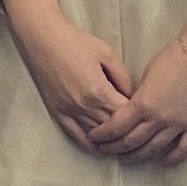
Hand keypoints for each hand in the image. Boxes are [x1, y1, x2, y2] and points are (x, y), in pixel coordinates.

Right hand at [15, 1, 139, 151]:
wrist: (42, 39)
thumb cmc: (75, 42)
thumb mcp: (107, 54)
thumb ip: (123, 77)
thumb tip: (134, 95)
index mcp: (99, 91)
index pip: (124, 114)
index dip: (136, 115)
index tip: (143, 113)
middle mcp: (84, 106)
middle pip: (112, 127)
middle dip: (126, 128)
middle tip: (137, 128)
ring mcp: (69, 112)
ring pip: (96, 135)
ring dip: (110, 139)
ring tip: (124, 141)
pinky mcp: (58, 113)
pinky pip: (76, 135)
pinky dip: (89, 144)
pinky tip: (99, 147)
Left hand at [88, 41, 186, 165]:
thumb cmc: (173, 58)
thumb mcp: (146, 76)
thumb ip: (137, 97)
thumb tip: (131, 111)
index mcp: (143, 104)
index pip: (116, 127)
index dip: (102, 135)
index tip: (94, 137)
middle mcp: (158, 119)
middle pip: (131, 142)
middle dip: (114, 148)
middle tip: (104, 151)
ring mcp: (178, 125)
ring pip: (153, 149)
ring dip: (136, 156)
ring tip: (125, 159)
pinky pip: (182, 149)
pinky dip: (171, 158)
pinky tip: (161, 160)